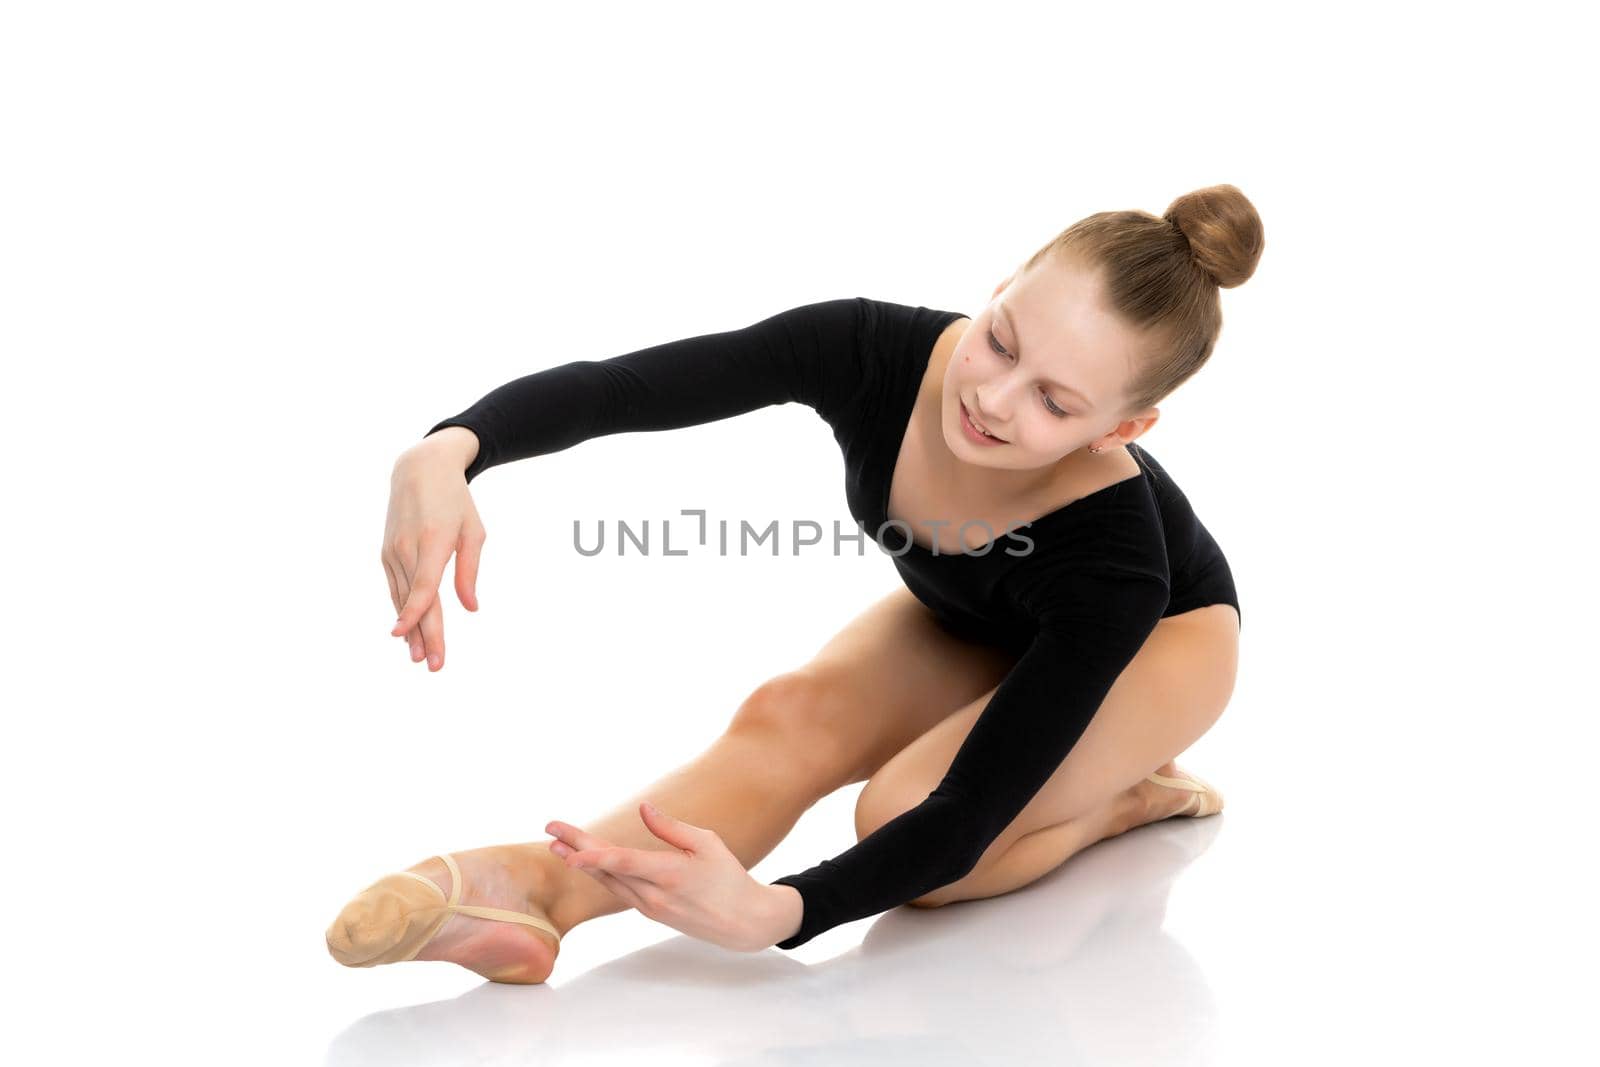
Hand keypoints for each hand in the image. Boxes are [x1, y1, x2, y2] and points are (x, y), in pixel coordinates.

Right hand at [382, 432, 485, 670]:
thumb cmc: (455, 500)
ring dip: (410, 630)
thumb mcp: (473, 531)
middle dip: (423, 635)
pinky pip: (395, 588)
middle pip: (414, 600)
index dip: (417, 615)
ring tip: (420, 657)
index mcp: (433, 540)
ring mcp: (393, 552)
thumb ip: (469, 571)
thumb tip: (471, 607)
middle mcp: (408, 548)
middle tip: (433, 664)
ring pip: (402, 598)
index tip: (411, 640)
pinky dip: (401, 610)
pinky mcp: (386, 554)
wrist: (419, 469)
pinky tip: (407, 633)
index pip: (424, 586)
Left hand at [545, 804, 794, 952]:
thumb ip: (671, 828)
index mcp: (670, 874)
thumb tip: (644, 809)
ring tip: (558, 846)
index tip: (569, 849)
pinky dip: (602, 874)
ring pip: (609, 882)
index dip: (593, 856)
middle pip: (607, 870)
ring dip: (583, 863)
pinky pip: (620, 890)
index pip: (623, 863)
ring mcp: (650, 907)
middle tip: (550, 831)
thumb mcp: (707, 843)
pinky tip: (587, 862)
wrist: (743, 922)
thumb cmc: (729, 877)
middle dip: (576, 849)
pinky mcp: (650, 912)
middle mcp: (654, 895)